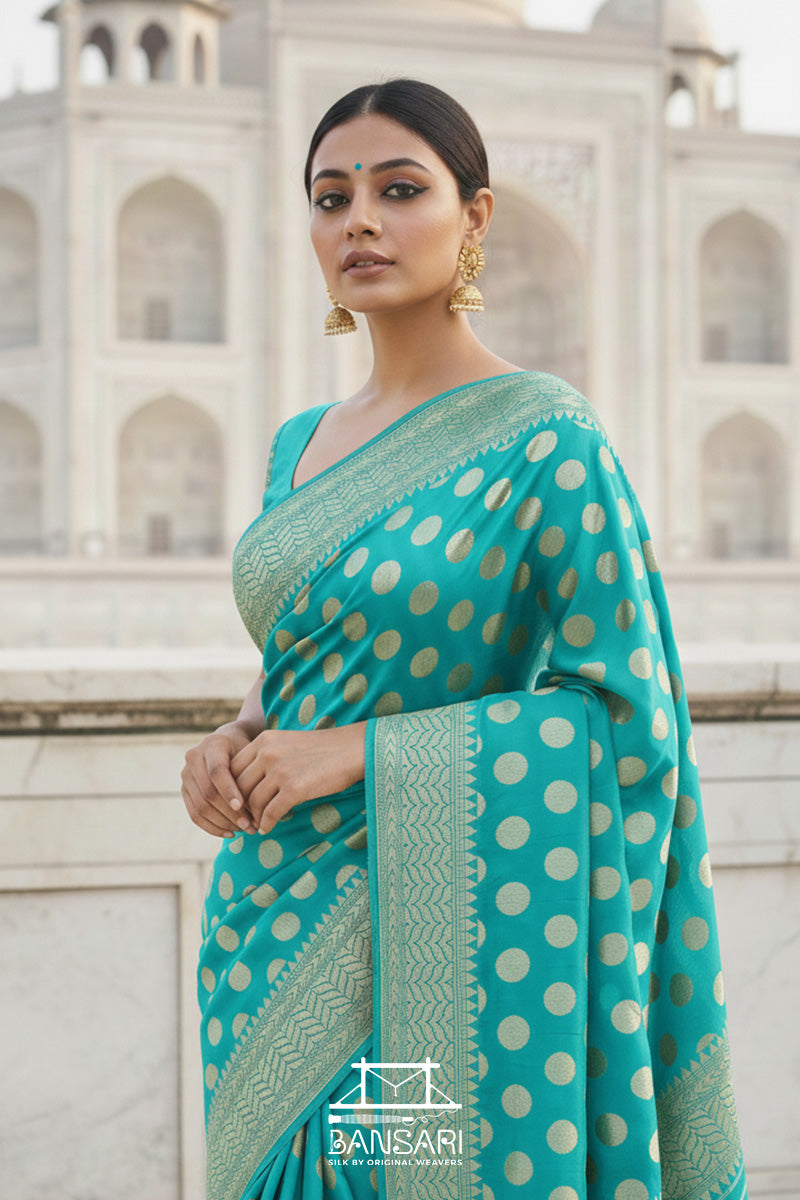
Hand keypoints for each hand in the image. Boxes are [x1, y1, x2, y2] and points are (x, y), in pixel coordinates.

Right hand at [181, 721, 260, 837]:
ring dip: (223, 823)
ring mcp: (186, 775)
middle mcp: (194, 757)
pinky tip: (230, 833)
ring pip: (200, 807)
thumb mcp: (252, 754)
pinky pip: (194, 815)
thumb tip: (260, 808)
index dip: (229, 791)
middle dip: (230, 813)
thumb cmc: (246, 751)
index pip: (217, 772)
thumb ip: (252, 774)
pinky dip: (213, 827)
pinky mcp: (184, 790)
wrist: (229, 743)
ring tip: (244, 830)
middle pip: (208, 793)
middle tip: (251, 826)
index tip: (243, 807)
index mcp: (213, 744)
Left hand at [230, 724, 366, 834]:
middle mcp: (268, 753)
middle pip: (239, 787)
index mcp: (264, 740)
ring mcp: (280, 770)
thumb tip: (247, 785)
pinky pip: (270, 813)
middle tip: (244, 819)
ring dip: (253, 818)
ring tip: (257, 825)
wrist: (353, 749)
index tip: (238, 803)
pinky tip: (268, 828)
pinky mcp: (295, 788)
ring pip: (253, 802)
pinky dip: (267, 824)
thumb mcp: (287, 743)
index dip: (232, 789)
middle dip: (240, 807)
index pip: (233, 769)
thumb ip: (266, 757)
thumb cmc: (322, 749)